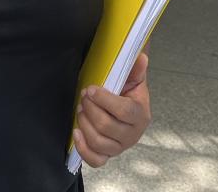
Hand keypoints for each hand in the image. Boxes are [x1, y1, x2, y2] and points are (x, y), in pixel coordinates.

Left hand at [72, 52, 151, 167]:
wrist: (124, 110)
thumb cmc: (126, 94)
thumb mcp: (132, 79)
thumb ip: (135, 69)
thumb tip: (140, 57)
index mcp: (140, 114)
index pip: (123, 111)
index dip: (104, 100)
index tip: (90, 89)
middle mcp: (132, 134)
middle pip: (107, 127)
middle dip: (90, 109)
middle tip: (83, 97)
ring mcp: (120, 147)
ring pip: (99, 142)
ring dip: (84, 123)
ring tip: (80, 110)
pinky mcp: (108, 155)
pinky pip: (96, 160)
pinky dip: (83, 148)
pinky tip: (76, 132)